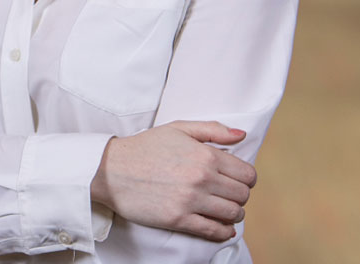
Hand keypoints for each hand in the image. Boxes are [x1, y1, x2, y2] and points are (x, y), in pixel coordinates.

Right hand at [90, 121, 256, 241]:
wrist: (113, 169)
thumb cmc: (145, 147)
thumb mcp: (178, 128)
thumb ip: (212, 130)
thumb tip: (242, 136)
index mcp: (205, 155)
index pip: (247, 174)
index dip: (246, 178)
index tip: (238, 179)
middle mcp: (202, 178)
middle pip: (242, 195)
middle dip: (239, 195)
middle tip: (228, 193)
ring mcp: (191, 201)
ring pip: (233, 214)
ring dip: (233, 213)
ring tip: (223, 208)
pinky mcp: (180, 220)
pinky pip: (215, 231)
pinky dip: (224, 231)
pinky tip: (221, 226)